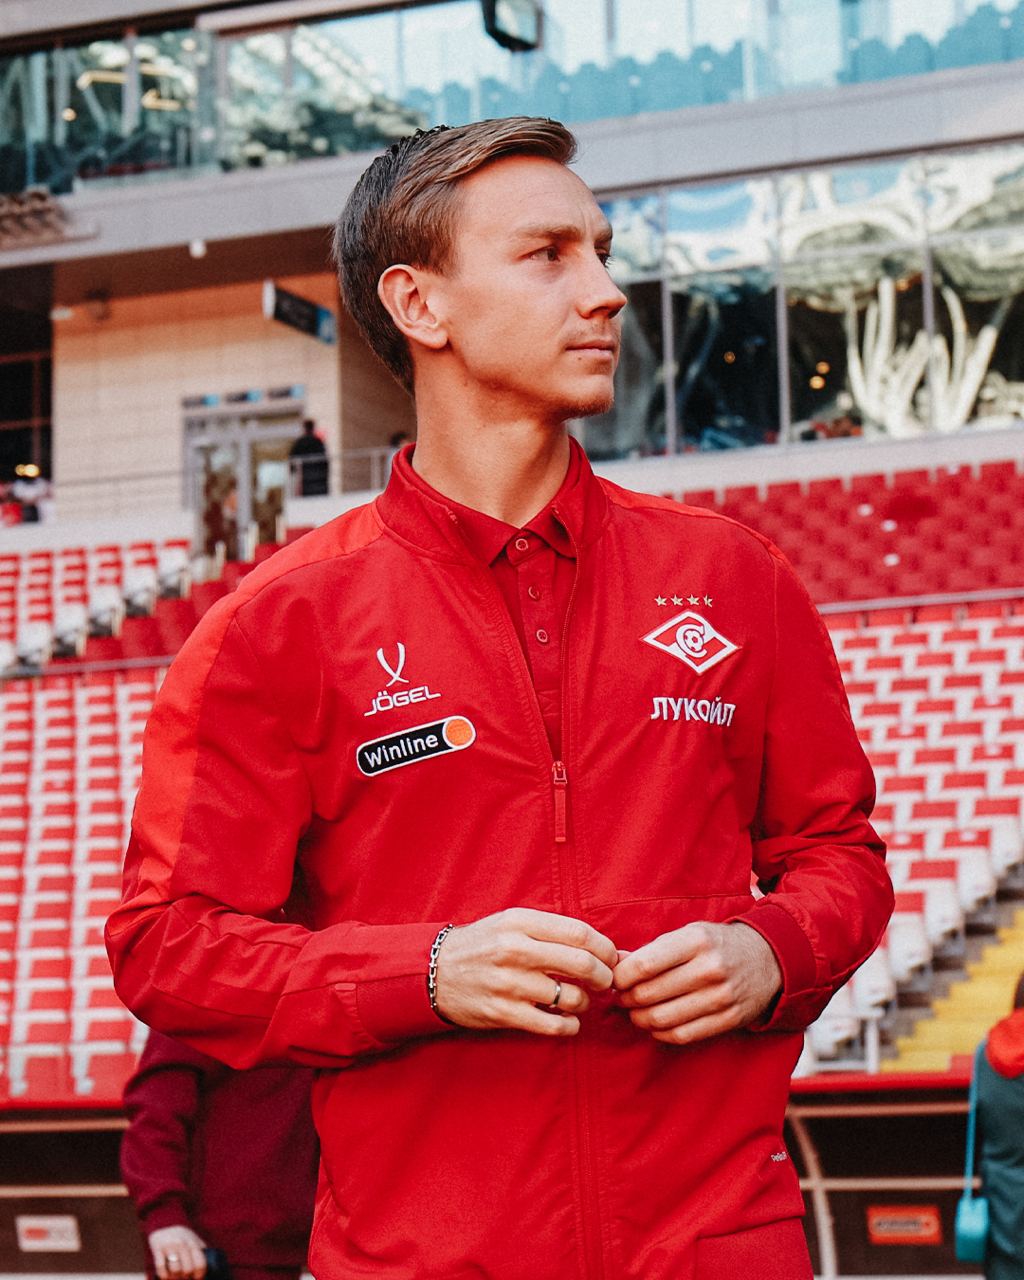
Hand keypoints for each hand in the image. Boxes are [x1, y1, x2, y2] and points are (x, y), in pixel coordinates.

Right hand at [147, 1226, 207, 1279]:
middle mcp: (182, 1244)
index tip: (197, 1278)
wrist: (165, 1223)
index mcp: (193, 1243)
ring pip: (175, 1271)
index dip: (200, 1275)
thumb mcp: (194, 1240)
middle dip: (187, 1278)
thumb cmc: (182, 1237)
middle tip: (185, 1278)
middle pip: (187, 1270)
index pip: (200, 1263)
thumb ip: (201, 1251)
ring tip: (176, 1278)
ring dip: (175, 1278)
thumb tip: (212, 1267)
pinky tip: (166, 1277)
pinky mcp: (158, 1250)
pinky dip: (164, 1276)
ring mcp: (169, 1247)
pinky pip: (161, 1268)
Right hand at [435, 908, 617, 1035]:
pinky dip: (570, 1027)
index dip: (605, 948)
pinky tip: (569, 1022)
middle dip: (605, 977)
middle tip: (607, 982)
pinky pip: (552, 1025)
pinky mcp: (503, 1013)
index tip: (612, 957)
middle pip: (582, 964)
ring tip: (580, 1001)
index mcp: (519, 922)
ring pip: (571, 998)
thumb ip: (551, 930)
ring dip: (585, 1003)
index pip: (580, 933)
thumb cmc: (483, 945)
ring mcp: (509, 984)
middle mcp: (515, 950)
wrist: (434, 972)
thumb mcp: (511, 923)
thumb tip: (602, 947)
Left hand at [613, 922, 781, 1045]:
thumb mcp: (688, 934)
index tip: (614, 978)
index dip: (621, 976)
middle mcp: (709, 969)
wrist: (767, 960)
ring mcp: (721, 997)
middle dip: (626, 998)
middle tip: (620, 996)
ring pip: (662, 1018)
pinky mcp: (729, 1020)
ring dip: (638, 1018)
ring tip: (633, 1011)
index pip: (645, 965)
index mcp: (696, 941)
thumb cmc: (717, 944)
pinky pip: (682, 1035)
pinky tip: (653, 1025)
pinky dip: (660, 1033)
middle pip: (649, 993)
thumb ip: (652, 949)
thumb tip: (613, 962)